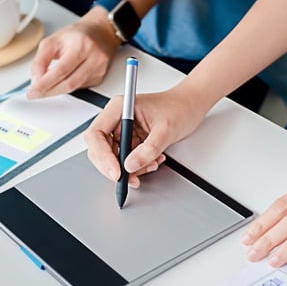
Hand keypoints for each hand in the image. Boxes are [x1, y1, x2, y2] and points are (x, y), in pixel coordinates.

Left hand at [27, 10, 120, 98]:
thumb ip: (41, 59)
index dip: (45, 84)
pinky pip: (79, 88)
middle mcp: (93, 58)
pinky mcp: (99, 77)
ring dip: (56, 91)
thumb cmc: (76, 35)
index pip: (61, 70)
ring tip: (44, 89)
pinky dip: (66, 87)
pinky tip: (61, 81)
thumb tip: (36, 79)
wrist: (100, 32)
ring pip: (74, 88)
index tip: (33, 91)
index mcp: (81, 45)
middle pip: (69, 83)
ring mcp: (98, 69)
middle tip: (36, 93)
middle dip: (49, 91)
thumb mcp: (53, 40)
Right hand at [83, 87, 206, 186]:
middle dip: (114, 167)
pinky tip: (152, 161)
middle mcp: (116, 118)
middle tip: (131, 178)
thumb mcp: (166, 129)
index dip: (102, 155)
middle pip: (99, 148)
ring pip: (111, 158)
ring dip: (129, 168)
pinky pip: (124, 159)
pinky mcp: (128, 140)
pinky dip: (136, 167)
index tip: (116, 171)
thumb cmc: (179, 108)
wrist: (190, 106)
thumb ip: (149, 149)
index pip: (96, 134)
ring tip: (151, 164)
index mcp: (120, 108)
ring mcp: (121, 130)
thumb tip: (130, 166)